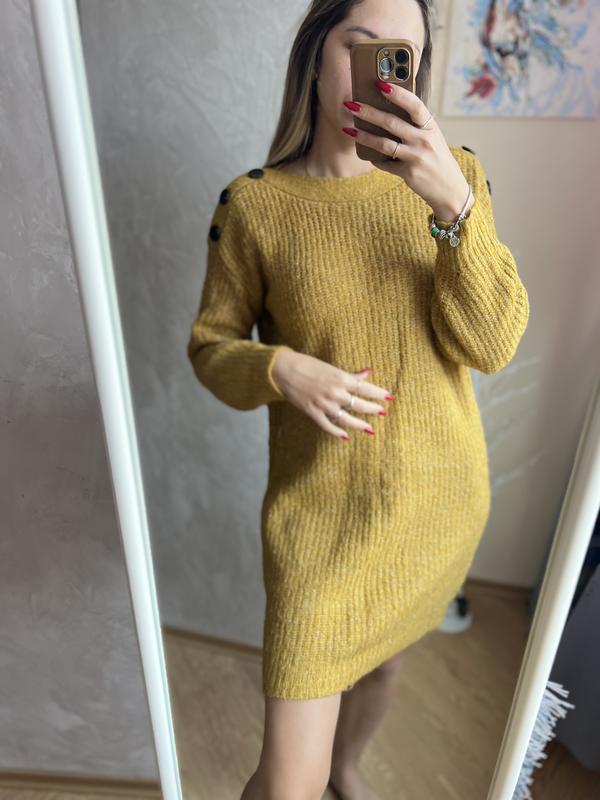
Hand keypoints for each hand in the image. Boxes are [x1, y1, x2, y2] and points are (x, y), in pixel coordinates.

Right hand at [271, 349, 392, 439]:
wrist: (283, 370)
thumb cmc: (307, 365)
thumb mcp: (331, 367)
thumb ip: (350, 374)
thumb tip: (368, 373)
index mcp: (340, 378)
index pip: (365, 388)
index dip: (379, 393)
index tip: (389, 397)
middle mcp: (335, 393)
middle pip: (359, 405)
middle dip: (373, 409)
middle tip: (383, 413)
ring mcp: (324, 404)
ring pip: (346, 419)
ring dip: (360, 425)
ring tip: (370, 429)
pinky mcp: (312, 413)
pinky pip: (328, 426)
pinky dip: (337, 432)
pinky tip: (346, 436)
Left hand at [342, 81, 473, 220]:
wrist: (450, 190)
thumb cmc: (437, 160)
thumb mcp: (433, 139)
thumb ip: (416, 127)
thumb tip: (387, 113)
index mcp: (430, 127)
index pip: (414, 105)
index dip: (397, 93)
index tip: (380, 83)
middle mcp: (424, 140)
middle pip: (391, 122)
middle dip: (368, 112)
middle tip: (351, 104)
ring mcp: (416, 157)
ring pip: (384, 143)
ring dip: (363, 135)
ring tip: (348, 129)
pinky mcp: (408, 173)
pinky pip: (386, 164)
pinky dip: (376, 160)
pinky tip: (369, 156)